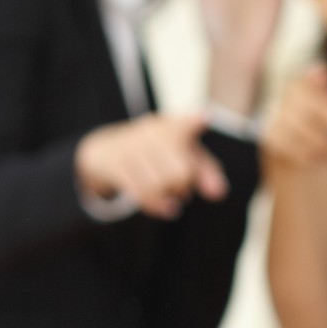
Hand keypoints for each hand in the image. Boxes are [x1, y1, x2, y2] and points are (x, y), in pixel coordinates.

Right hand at [74, 112, 224, 219]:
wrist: (107, 150)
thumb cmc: (156, 154)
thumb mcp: (183, 156)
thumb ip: (207, 172)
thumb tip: (219, 193)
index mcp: (174, 126)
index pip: (187, 123)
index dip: (195, 121)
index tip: (205, 118)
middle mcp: (153, 130)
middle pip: (180, 173)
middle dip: (184, 187)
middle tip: (184, 190)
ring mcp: (131, 145)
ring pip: (159, 185)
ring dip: (169, 197)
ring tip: (172, 197)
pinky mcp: (115, 162)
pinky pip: (140, 192)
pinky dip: (157, 206)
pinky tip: (168, 209)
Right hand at [261, 63, 326, 179]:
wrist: (295, 148)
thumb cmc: (323, 121)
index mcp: (305, 82)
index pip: (312, 79)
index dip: (315, 76)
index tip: (325, 73)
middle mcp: (288, 95)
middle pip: (315, 105)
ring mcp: (276, 115)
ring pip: (300, 127)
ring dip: (323, 142)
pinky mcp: (270, 137)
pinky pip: (287, 145)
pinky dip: (307, 154)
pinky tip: (323, 160)